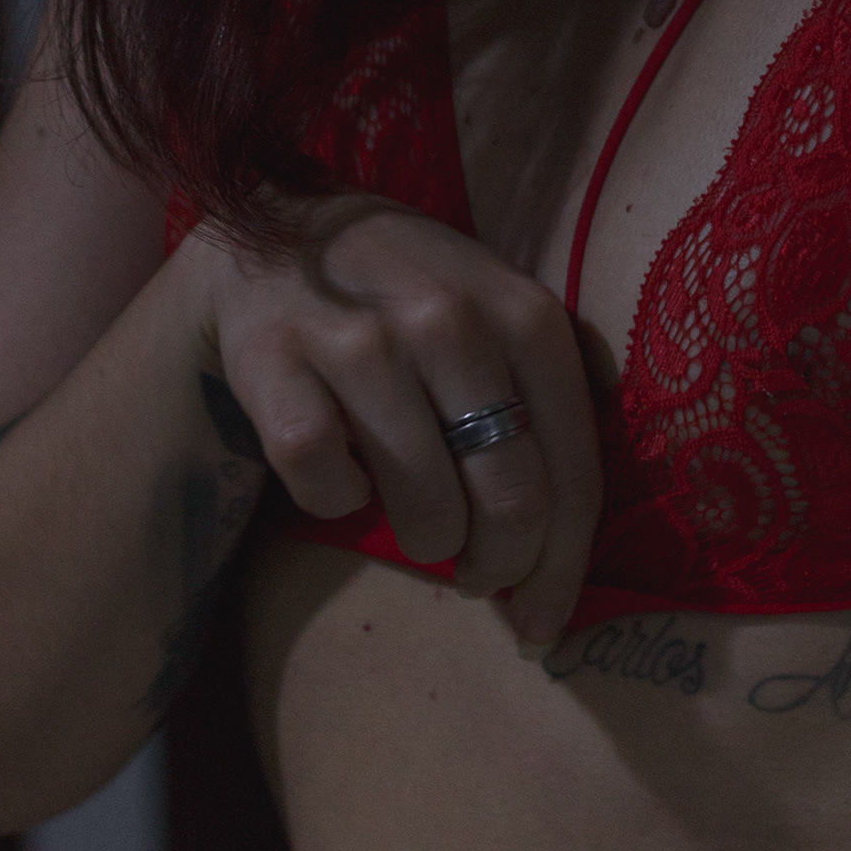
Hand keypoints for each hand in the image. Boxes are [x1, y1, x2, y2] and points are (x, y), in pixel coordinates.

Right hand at [185, 193, 602, 647]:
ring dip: (423, 538)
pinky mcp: (278, 363)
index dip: (564, 569)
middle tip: (478, 574)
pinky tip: (341, 466)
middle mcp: (451, 320)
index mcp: (526, 314)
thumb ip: (546, 410)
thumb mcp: (502, 315)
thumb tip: (564, 563)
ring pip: (424, 510)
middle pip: (510, 502)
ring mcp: (361, 340)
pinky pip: (327, 487)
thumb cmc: (415, 294)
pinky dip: (336, 500)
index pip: (572, 474)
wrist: (283, 228)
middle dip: (498, 566)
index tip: (545, 622)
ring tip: (416, 514)